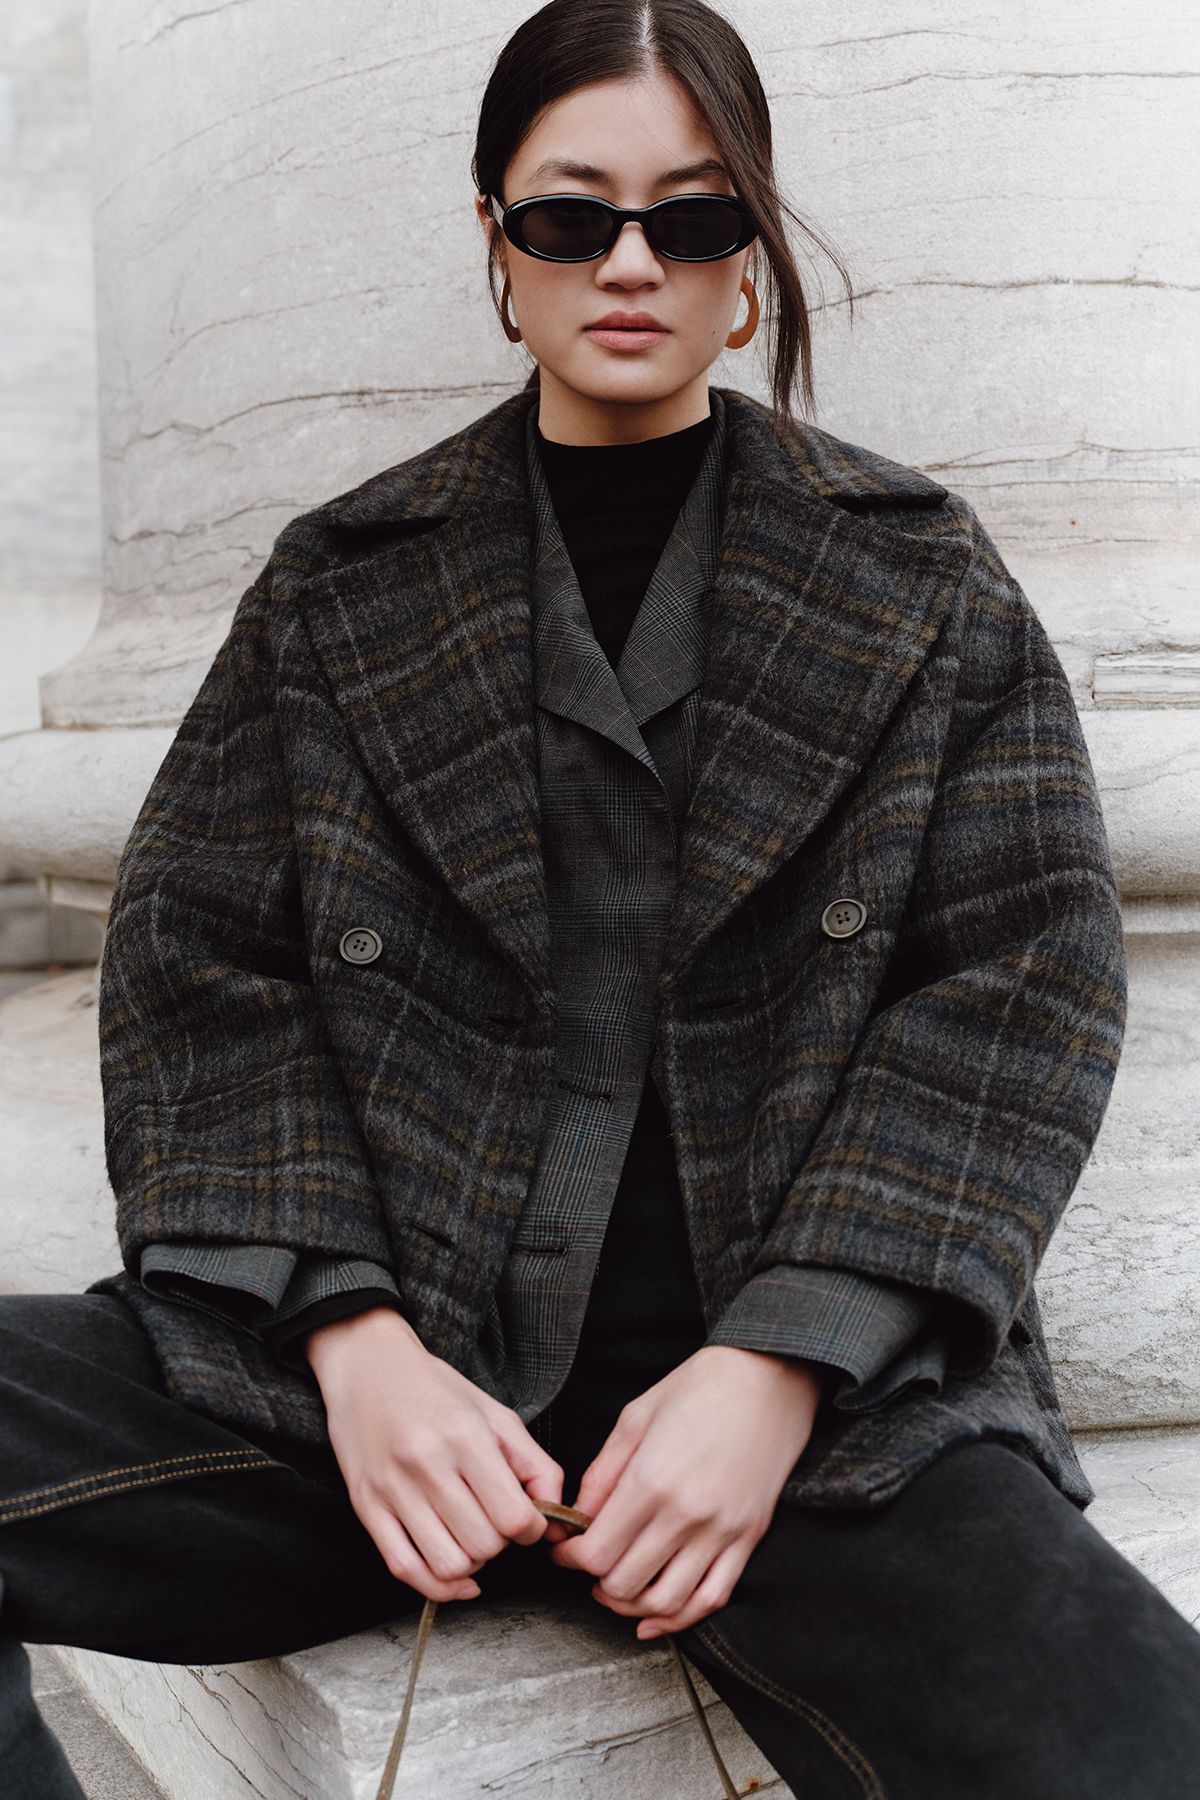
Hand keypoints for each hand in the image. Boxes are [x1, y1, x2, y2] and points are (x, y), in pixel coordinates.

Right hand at [305, 1306, 564, 1604]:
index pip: (513, 1516)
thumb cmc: (437, 1390)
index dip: (531, 1529)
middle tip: (496, 1523)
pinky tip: (456, 1576)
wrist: (367, 1366)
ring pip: (448, 1565)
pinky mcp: (366, 1506)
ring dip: (472, 1565)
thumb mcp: (495, 1414)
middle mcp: (427, 1463)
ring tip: (472, 1539)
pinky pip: (405, 1570)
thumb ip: (535, 1465)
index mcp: (465, 1436)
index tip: (527, 1520)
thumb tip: (556, 1520)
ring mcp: (392, 1489)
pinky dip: (437, 1587)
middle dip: (501, 1544)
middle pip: (484, 1545)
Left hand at [546, 1345, 828, 1637]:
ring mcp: (722, 1531)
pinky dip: (681, 1619)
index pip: (597, 1552)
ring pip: (666, 1602)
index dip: (570, 1559)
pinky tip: (655, 1618)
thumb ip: (603, 1473)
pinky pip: (713, 1598)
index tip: (564, 1550)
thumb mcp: (636, 1417)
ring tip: (615, 1589)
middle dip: (595, 1582)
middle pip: (625, 1583)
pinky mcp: (749, 1538)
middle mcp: (687, 1515)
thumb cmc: (700, 1387)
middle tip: (587, 1567)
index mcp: (652, 1481)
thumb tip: (580, 1518)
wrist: (769, 1378)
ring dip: (631, 1606)